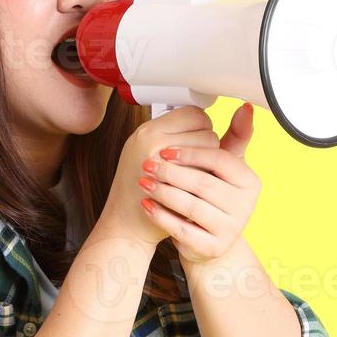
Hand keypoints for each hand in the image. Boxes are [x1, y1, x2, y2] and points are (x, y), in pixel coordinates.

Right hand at [98, 105, 220, 248]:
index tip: (199, 140)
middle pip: (206, 130)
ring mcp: (162, 162)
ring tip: (196, 172)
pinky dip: (209, 178)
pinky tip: (197, 187)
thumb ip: (177, 135)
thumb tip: (207, 121)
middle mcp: (151, 141)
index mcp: (148, 131)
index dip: (202, 126)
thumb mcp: (151, 152)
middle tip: (197, 160)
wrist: (126, 223)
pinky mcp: (173, 185)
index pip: (193, 114)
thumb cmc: (139, 187)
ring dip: (211, 161)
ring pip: (211, 151)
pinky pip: (206, 172)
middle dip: (209, 145)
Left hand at [136, 102, 259, 264]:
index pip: (219, 159)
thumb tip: (246, 107)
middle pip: (202, 182)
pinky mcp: (212, 247)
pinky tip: (147, 205)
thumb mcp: (223, 168)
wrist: (207, 238)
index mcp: (250, 181)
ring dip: (163, 192)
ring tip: (144, 182)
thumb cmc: (212, 196)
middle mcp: (245, 206)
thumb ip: (234, 137)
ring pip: (190, 206)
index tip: (165, 150)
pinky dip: (161, 216)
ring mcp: (230, 229)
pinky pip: (182, 230)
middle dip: (171, 173)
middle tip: (147, 165)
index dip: (191, 153)